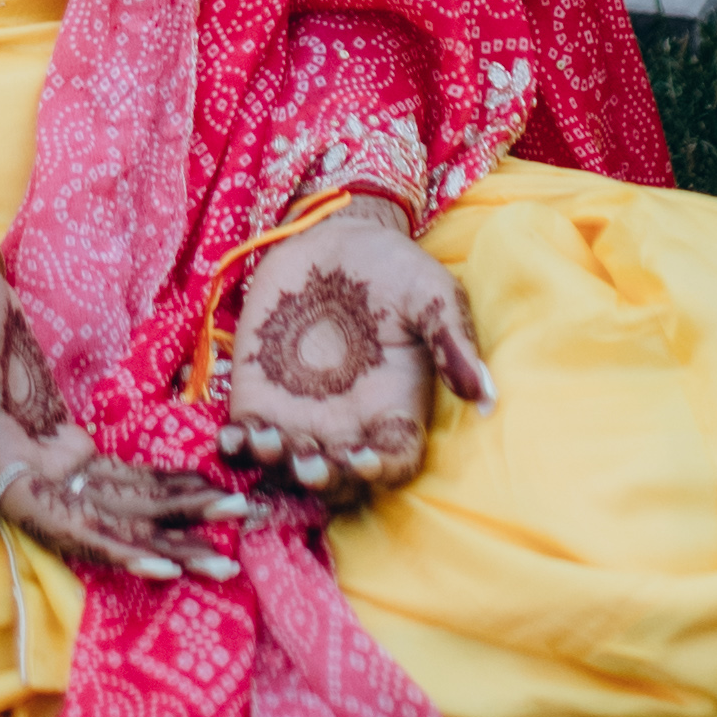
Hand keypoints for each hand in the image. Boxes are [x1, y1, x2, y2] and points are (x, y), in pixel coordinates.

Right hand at [0, 251, 245, 585]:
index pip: (55, 519)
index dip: (106, 544)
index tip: (160, 564)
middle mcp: (21, 475)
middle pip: (101, 523)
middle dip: (164, 542)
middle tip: (228, 563)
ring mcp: (45, 462)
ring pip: (117, 503)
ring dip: (175, 516)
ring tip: (236, 521)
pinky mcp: (63, 442)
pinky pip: (118, 472)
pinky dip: (160, 481)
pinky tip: (203, 489)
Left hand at [219, 198, 490, 507]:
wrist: (338, 237)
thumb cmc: (395, 269)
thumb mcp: (433, 294)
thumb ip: (454, 343)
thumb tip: (486, 396)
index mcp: (393, 411)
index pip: (392, 462)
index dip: (380, 471)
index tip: (365, 459)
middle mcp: (347, 425)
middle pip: (336, 479)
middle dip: (320, 480)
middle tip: (310, 463)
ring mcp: (301, 414)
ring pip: (286, 466)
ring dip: (274, 467)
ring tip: (267, 443)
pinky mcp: (259, 393)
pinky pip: (245, 434)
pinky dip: (236, 445)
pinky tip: (231, 437)